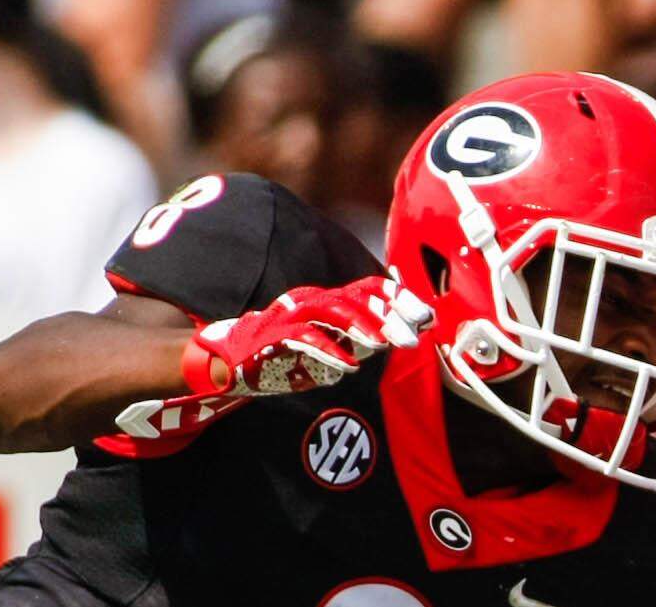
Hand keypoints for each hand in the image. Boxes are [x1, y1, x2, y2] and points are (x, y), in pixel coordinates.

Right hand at [193, 277, 432, 395]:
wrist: (229, 360)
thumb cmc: (284, 353)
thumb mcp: (327, 343)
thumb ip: (358, 339)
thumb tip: (398, 336)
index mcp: (326, 300)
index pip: (369, 289)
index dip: (398, 299)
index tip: (425, 315)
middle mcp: (311, 301)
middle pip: (357, 298)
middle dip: (388, 315)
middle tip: (414, 335)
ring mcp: (291, 316)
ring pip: (332, 312)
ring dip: (361, 327)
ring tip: (382, 344)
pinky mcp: (273, 337)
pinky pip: (303, 340)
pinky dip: (327, 352)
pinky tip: (347, 367)